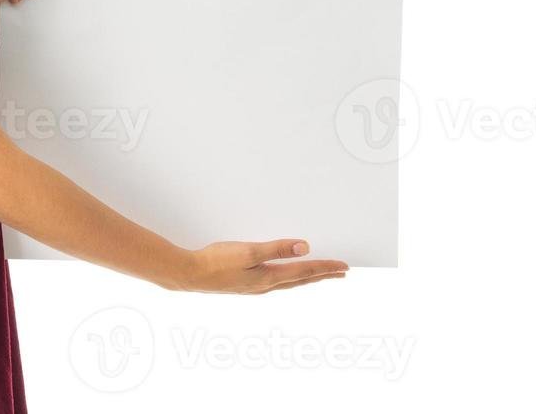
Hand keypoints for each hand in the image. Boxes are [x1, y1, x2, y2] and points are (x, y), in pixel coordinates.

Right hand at [178, 239, 348, 293]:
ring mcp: (255, 287)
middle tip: (340, 273)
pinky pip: (276, 282)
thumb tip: (305, 248)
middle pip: (301, 280)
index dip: (325, 268)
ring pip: (289, 283)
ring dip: (306, 278)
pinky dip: (289, 279)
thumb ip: (277, 249)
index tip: (344, 267)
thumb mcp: (249, 251)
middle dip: (322, 275)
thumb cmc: (217, 262)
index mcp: (269, 278)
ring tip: (318, 275)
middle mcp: (266, 286)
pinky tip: (283, 277)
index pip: (305, 272)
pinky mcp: (245, 285)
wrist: (190, 275)